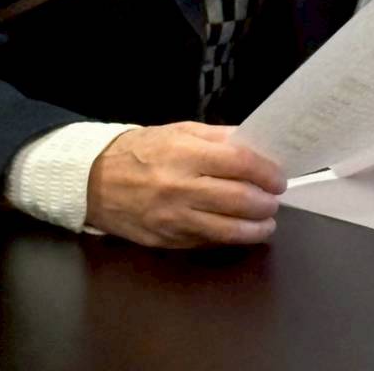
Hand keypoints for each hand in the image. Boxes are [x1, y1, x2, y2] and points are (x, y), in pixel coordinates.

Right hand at [85, 121, 285, 247]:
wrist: (95, 180)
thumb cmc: (142, 150)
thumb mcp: (179, 131)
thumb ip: (218, 138)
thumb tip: (254, 147)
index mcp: (185, 153)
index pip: (239, 163)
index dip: (266, 171)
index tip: (278, 177)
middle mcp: (181, 187)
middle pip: (238, 200)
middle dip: (265, 203)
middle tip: (274, 200)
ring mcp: (174, 219)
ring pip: (227, 230)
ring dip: (256, 228)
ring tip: (267, 223)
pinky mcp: (168, 241)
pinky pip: (207, 242)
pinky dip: (229, 238)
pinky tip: (240, 232)